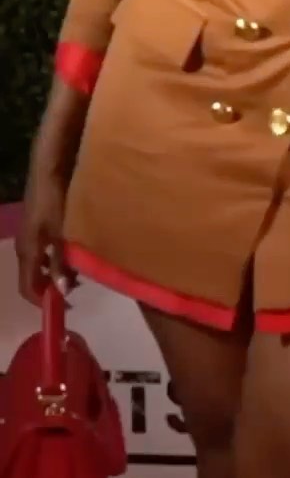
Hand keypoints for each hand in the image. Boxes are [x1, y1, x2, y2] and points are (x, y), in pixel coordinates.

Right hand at [16, 147, 71, 304]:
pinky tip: (72, 252)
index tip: (65, 307)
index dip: (43, 302)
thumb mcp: (61, 233)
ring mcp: (29, 235)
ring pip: (39, 264)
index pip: (27, 288)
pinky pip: (43, 251)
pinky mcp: (36, 225)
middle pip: (32, 277)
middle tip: (76, 289)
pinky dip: (55, 258)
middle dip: (51, 287)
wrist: (48, 169)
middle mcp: (24, 246)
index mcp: (27, 251)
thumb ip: (61, 262)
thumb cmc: (55, 201)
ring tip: (78, 272)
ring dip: (55, 272)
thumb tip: (61, 291)